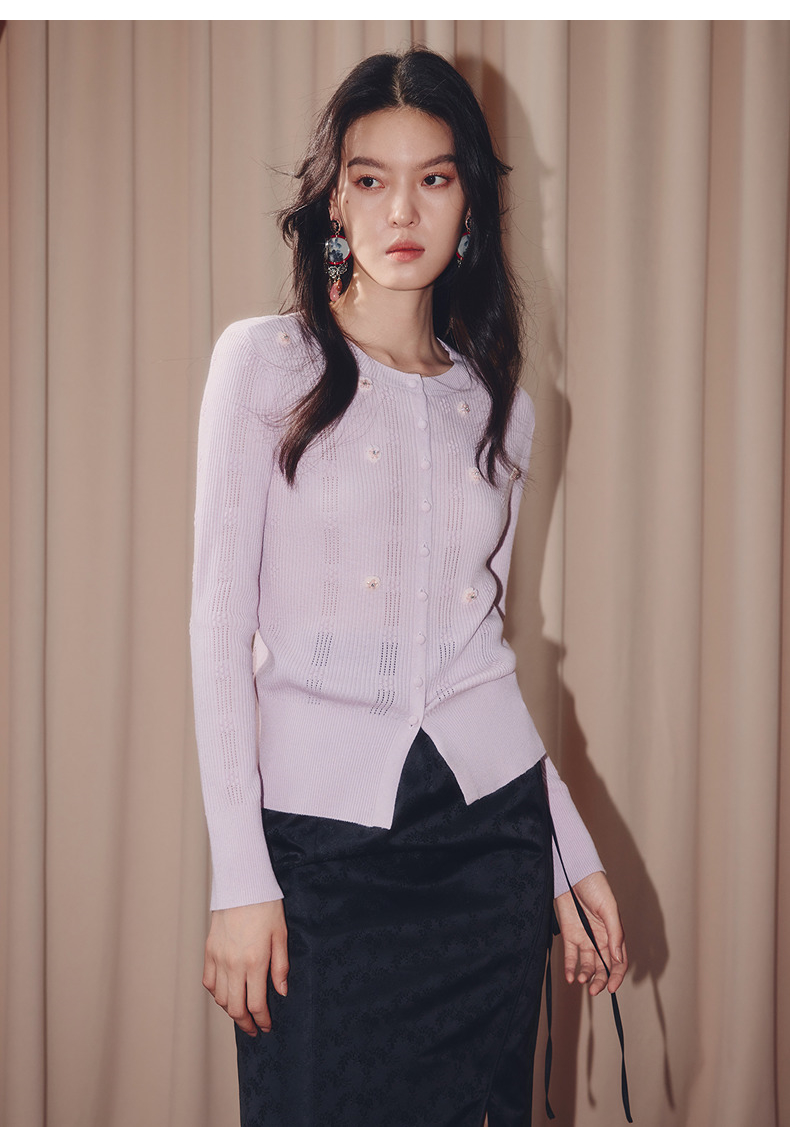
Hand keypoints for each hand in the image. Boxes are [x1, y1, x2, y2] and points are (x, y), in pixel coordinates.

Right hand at [202, 900, 288, 1035]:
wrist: (242, 884)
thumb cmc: (266, 906)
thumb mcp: (280, 935)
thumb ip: (280, 967)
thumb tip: (281, 992)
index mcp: (254, 961)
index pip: (255, 1004)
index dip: (261, 1020)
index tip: (266, 1026)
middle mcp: (233, 963)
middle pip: (235, 1007)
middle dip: (245, 1023)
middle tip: (254, 1029)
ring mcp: (218, 957)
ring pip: (220, 998)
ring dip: (231, 1010)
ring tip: (242, 1013)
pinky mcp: (209, 950)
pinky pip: (209, 981)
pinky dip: (216, 993)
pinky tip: (226, 994)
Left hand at [554, 871, 626, 996]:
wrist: (573, 872)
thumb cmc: (595, 887)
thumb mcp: (609, 909)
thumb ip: (615, 934)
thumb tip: (619, 959)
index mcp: (613, 934)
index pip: (618, 962)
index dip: (616, 976)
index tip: (611, 988)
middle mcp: (600, 939)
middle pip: (603, 967)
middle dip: (600, 980)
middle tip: (594, 990)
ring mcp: (584, 938)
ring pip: (587, 964)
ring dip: (586, 975)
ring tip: (582, 980)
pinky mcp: (569, 935)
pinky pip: (570, 955)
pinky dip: (570, 967)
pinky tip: (570, 977)